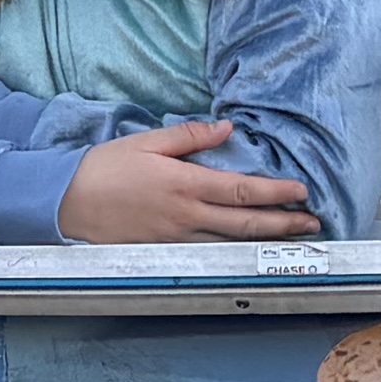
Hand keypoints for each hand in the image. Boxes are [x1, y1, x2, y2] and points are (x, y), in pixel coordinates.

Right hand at [56, 121, 319, 244]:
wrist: (67, 204)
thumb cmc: (104, 170)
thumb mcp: (146, 141)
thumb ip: (190, 137)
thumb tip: (227, 130)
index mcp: (184, 185)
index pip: (242, 191)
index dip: (276, 193)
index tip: (301, 192)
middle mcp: (186, 216)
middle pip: (246, 224)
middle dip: (283, 223)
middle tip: (312, 222)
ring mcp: (177, 239)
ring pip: (231, 243)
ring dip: (265, 240)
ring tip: (292, 236)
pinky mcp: (165, 251)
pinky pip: (208, 251)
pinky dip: (234, 250)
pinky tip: (250, 248)